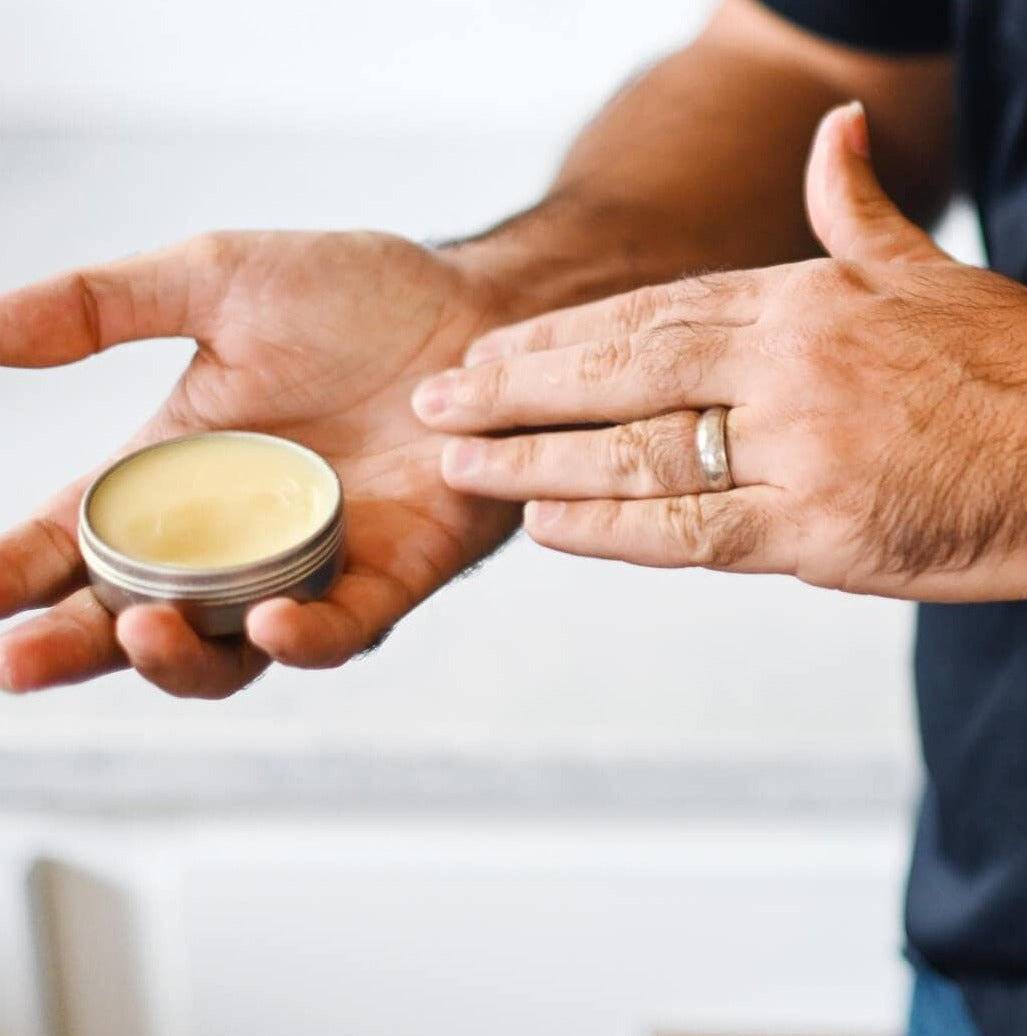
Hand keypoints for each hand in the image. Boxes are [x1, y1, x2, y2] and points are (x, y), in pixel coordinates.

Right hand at [0, 231, 517, 695]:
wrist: (477, 309)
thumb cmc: (356, 296)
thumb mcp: (214, 282)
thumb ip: (99, 306)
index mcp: (180, 479)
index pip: (77, 542)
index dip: (8, 574)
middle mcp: (237, 541)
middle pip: (139, 621)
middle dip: (71, 648)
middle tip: (10, 659)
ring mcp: (314, 566)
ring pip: (231, 653)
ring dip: (177, 658)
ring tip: (134, 631)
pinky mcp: (396, 574)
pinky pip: (344, 628)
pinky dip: (305, 636)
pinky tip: (268, 624)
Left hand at [413, 103, 1026, 602]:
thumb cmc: (1008, 371)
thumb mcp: (929, 273)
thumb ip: (861, 214)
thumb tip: (835, 136)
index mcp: (804, 301)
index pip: (650, 312)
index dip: (558, 335)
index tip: (487, 348)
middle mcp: (789, 367)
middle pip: (623, 374)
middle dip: (518, 389)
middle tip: (435, 402)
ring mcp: (800, 449)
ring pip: (640, 454)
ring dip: (539, 460)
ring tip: (461, 467)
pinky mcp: (819, 532)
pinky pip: (692, 530)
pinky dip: (612, 529)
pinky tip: (544, 523)